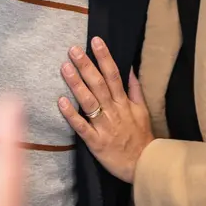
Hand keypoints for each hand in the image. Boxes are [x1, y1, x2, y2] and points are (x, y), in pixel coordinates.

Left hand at [58, 37, 153, 183]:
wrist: (144, 165)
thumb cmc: (141, 137)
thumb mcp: (142, 110)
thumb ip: (134, 90)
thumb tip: (130, 68)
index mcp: (123, 103)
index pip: (113, 75)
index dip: (105, 57)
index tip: (96, 41)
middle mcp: (113, 111)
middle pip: (98, 84)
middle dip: (86, 65)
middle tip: (73, 49)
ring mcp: (104, 126)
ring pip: (89, 102)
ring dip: (76, 84)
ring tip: (65, 67)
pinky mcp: (95, 142)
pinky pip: (82, 126)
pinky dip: (71, 114)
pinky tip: (61, 101)